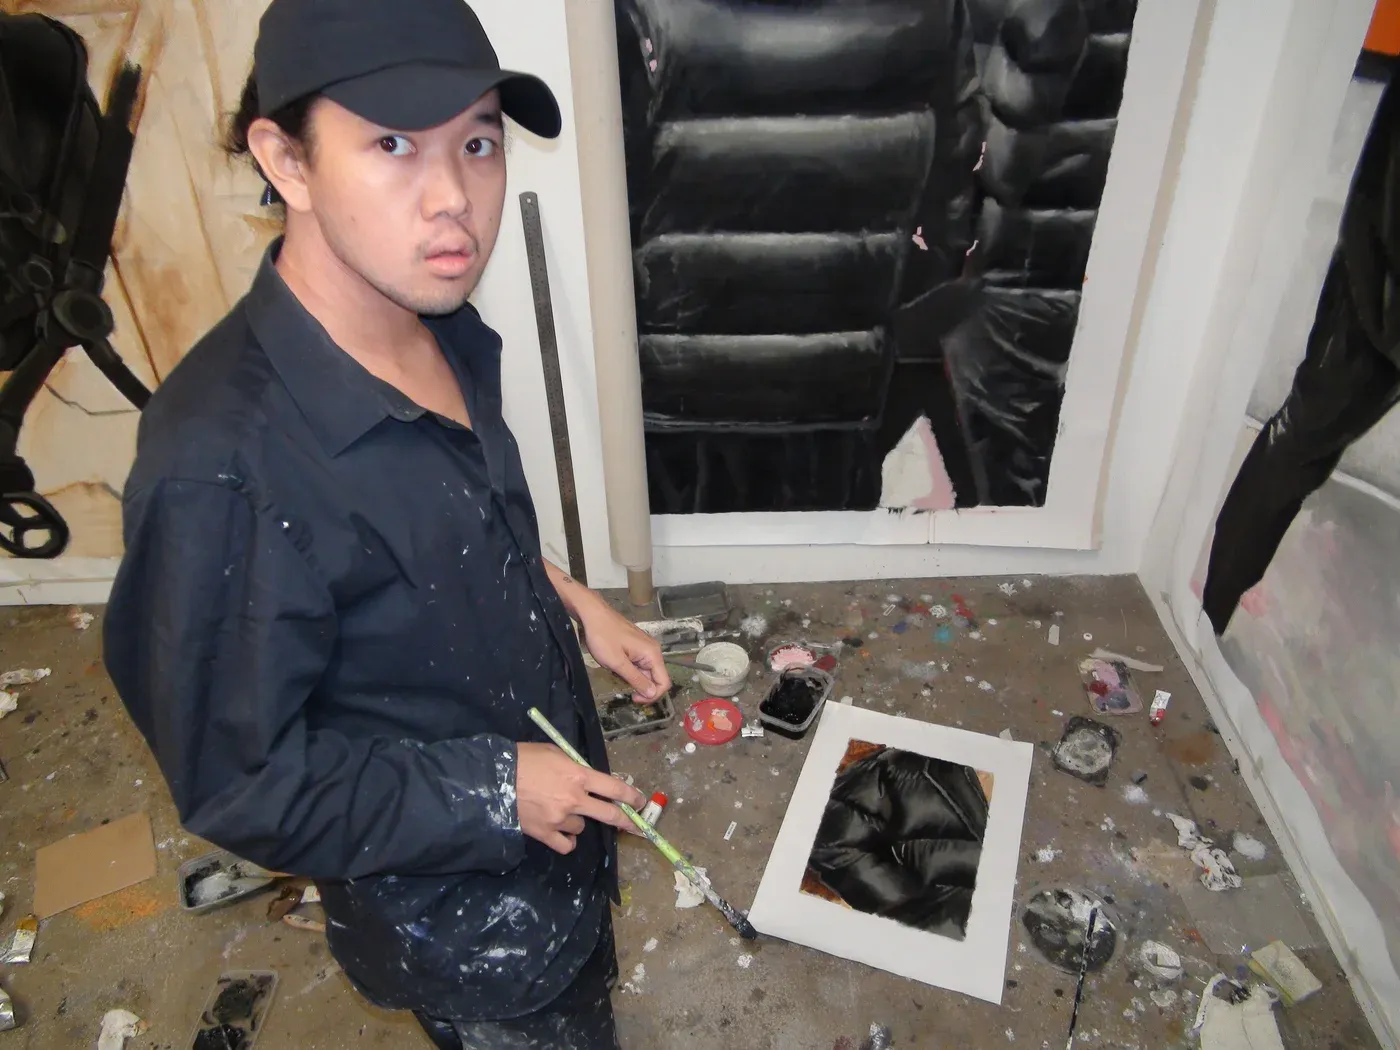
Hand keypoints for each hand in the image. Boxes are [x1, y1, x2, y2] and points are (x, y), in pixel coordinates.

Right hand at [516, 743, 646, 853]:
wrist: (494, 778)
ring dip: (578, 820)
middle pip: (609, 814)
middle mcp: (574, 798)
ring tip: (562, 811)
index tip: (640, 801)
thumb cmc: (524, 759)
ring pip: (582, 827)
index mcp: (578, 774)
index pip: (614, 788)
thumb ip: (575, 767)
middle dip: (625, 820)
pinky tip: (562, 832)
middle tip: (632, 824)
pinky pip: (566, 844)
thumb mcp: (554, 753)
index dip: (632, 796)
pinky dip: (567, 840)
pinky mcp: (545, 833)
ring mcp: (560, 819)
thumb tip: (589, 778)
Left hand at [574, 594, 671, 702]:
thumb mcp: (617, 663)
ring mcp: (645, 646)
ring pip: (647, 670)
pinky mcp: (637, 644)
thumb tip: (653, 693)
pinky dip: (631, 669)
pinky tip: (617, 666)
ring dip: (635, 678)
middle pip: (656, 677)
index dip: (652, 695)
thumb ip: (636, 679)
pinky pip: (640, 662)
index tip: (633, 698)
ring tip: (617, 674)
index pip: (664, 682)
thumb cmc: (603, 637)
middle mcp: (653, 649)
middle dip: (642, 687)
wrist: (592, 614)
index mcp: (652, 654)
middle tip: (623, 689)